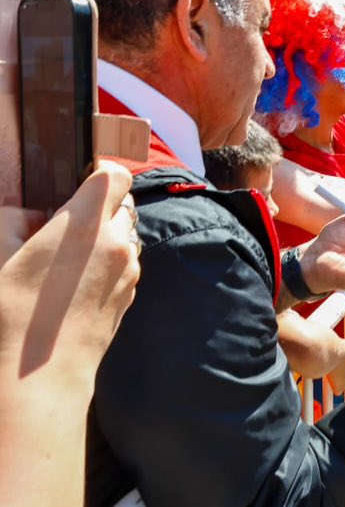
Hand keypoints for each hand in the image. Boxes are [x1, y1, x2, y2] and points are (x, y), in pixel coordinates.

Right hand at [1, 161, 140, 375]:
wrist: (38, 375)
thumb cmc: (12, 313)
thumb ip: (15, 222)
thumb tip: (30, 214)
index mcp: (85, 223)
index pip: (114, 175)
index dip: (100, 172)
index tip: (84, 179)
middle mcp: (117, 243)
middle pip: (124, 206)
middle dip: (102, 208)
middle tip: (69, 221)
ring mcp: (128, 272)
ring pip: (127, 238)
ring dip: (108, 237)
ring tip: (70, 256)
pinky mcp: (129, 297)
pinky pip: (126, 267)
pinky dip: (110, 264)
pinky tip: (78, 282)